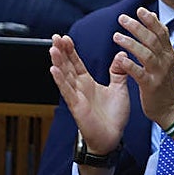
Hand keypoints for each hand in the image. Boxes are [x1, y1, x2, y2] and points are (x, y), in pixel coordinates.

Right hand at [47, 33, 129, 156]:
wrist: (112, 138)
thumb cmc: (114, 116)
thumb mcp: (119, 88)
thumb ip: (118, 72)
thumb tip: (120, 54)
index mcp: (88, 83)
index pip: (77, 63)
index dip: (71, 51)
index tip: (65, 37)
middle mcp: (80, 88)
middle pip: (68, 67)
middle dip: (61, 52)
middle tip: (55, 37)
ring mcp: (77, 97)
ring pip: (65, 76)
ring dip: (58, 63)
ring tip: (52, 48)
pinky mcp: (77, 107)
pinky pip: (68, 91)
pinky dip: (60, 80)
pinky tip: (54, 69)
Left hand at [110, 7, 173, 126]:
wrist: (173, 108)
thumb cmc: (166, 84)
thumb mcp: (167, 60)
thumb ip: (159, 42)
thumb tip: (153, 20)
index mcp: (169, 53)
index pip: (161, 32)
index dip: (151, 20)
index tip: (139, 10)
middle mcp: (166, 61)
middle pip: (152, 39)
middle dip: (137, 27)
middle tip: (122, 18)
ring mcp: (159, 73)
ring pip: (146, 53)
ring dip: (131, 43)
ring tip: (116, 36)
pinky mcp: (151, 86)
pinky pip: (139, 73)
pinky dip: (130, 65)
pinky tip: (120, 59)